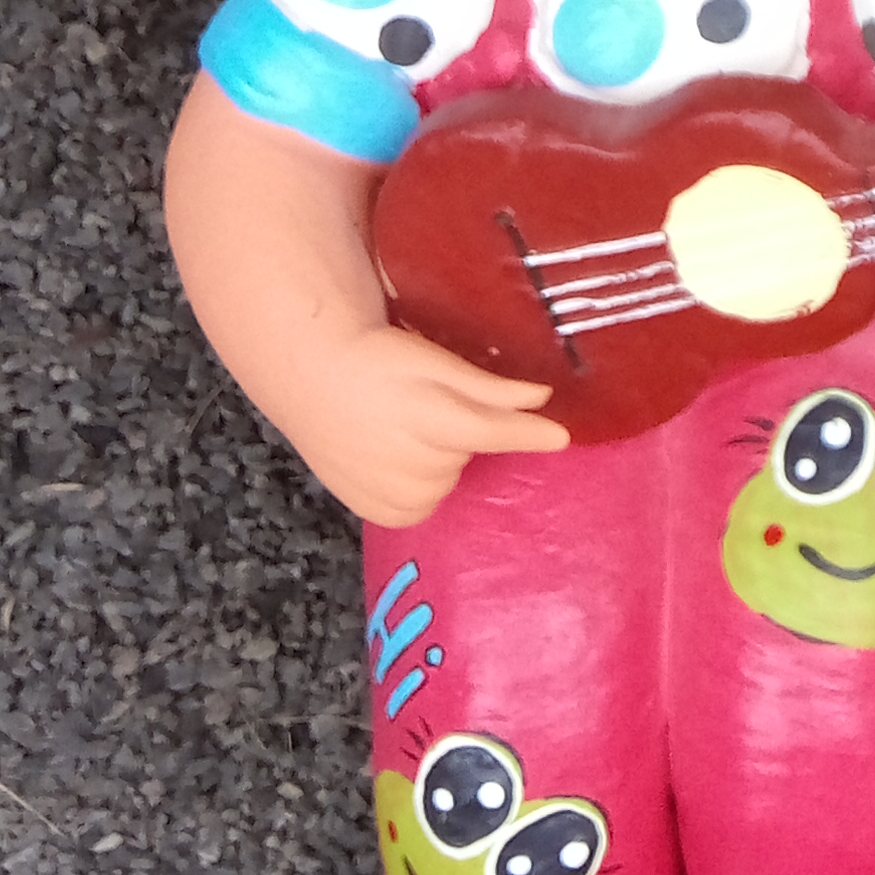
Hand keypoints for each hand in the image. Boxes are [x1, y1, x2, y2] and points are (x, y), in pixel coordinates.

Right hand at [283, 323, 565, 523]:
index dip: (528, 434)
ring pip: (446, 483)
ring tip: (405, 430)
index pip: (492, 432)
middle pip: (467, 457)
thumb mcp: (432, 361)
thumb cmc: (376, 360)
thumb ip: (488, 387)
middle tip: (426, 408)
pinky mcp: (374, 514)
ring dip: (439, 461)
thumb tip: (542, 398)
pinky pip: (419, 508)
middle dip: (460, 435)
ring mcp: (389, 496)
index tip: (563, 438)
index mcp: (428, 418)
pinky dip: (418, 488)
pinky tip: (395, 459)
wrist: (312, 380)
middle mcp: (411, 466)